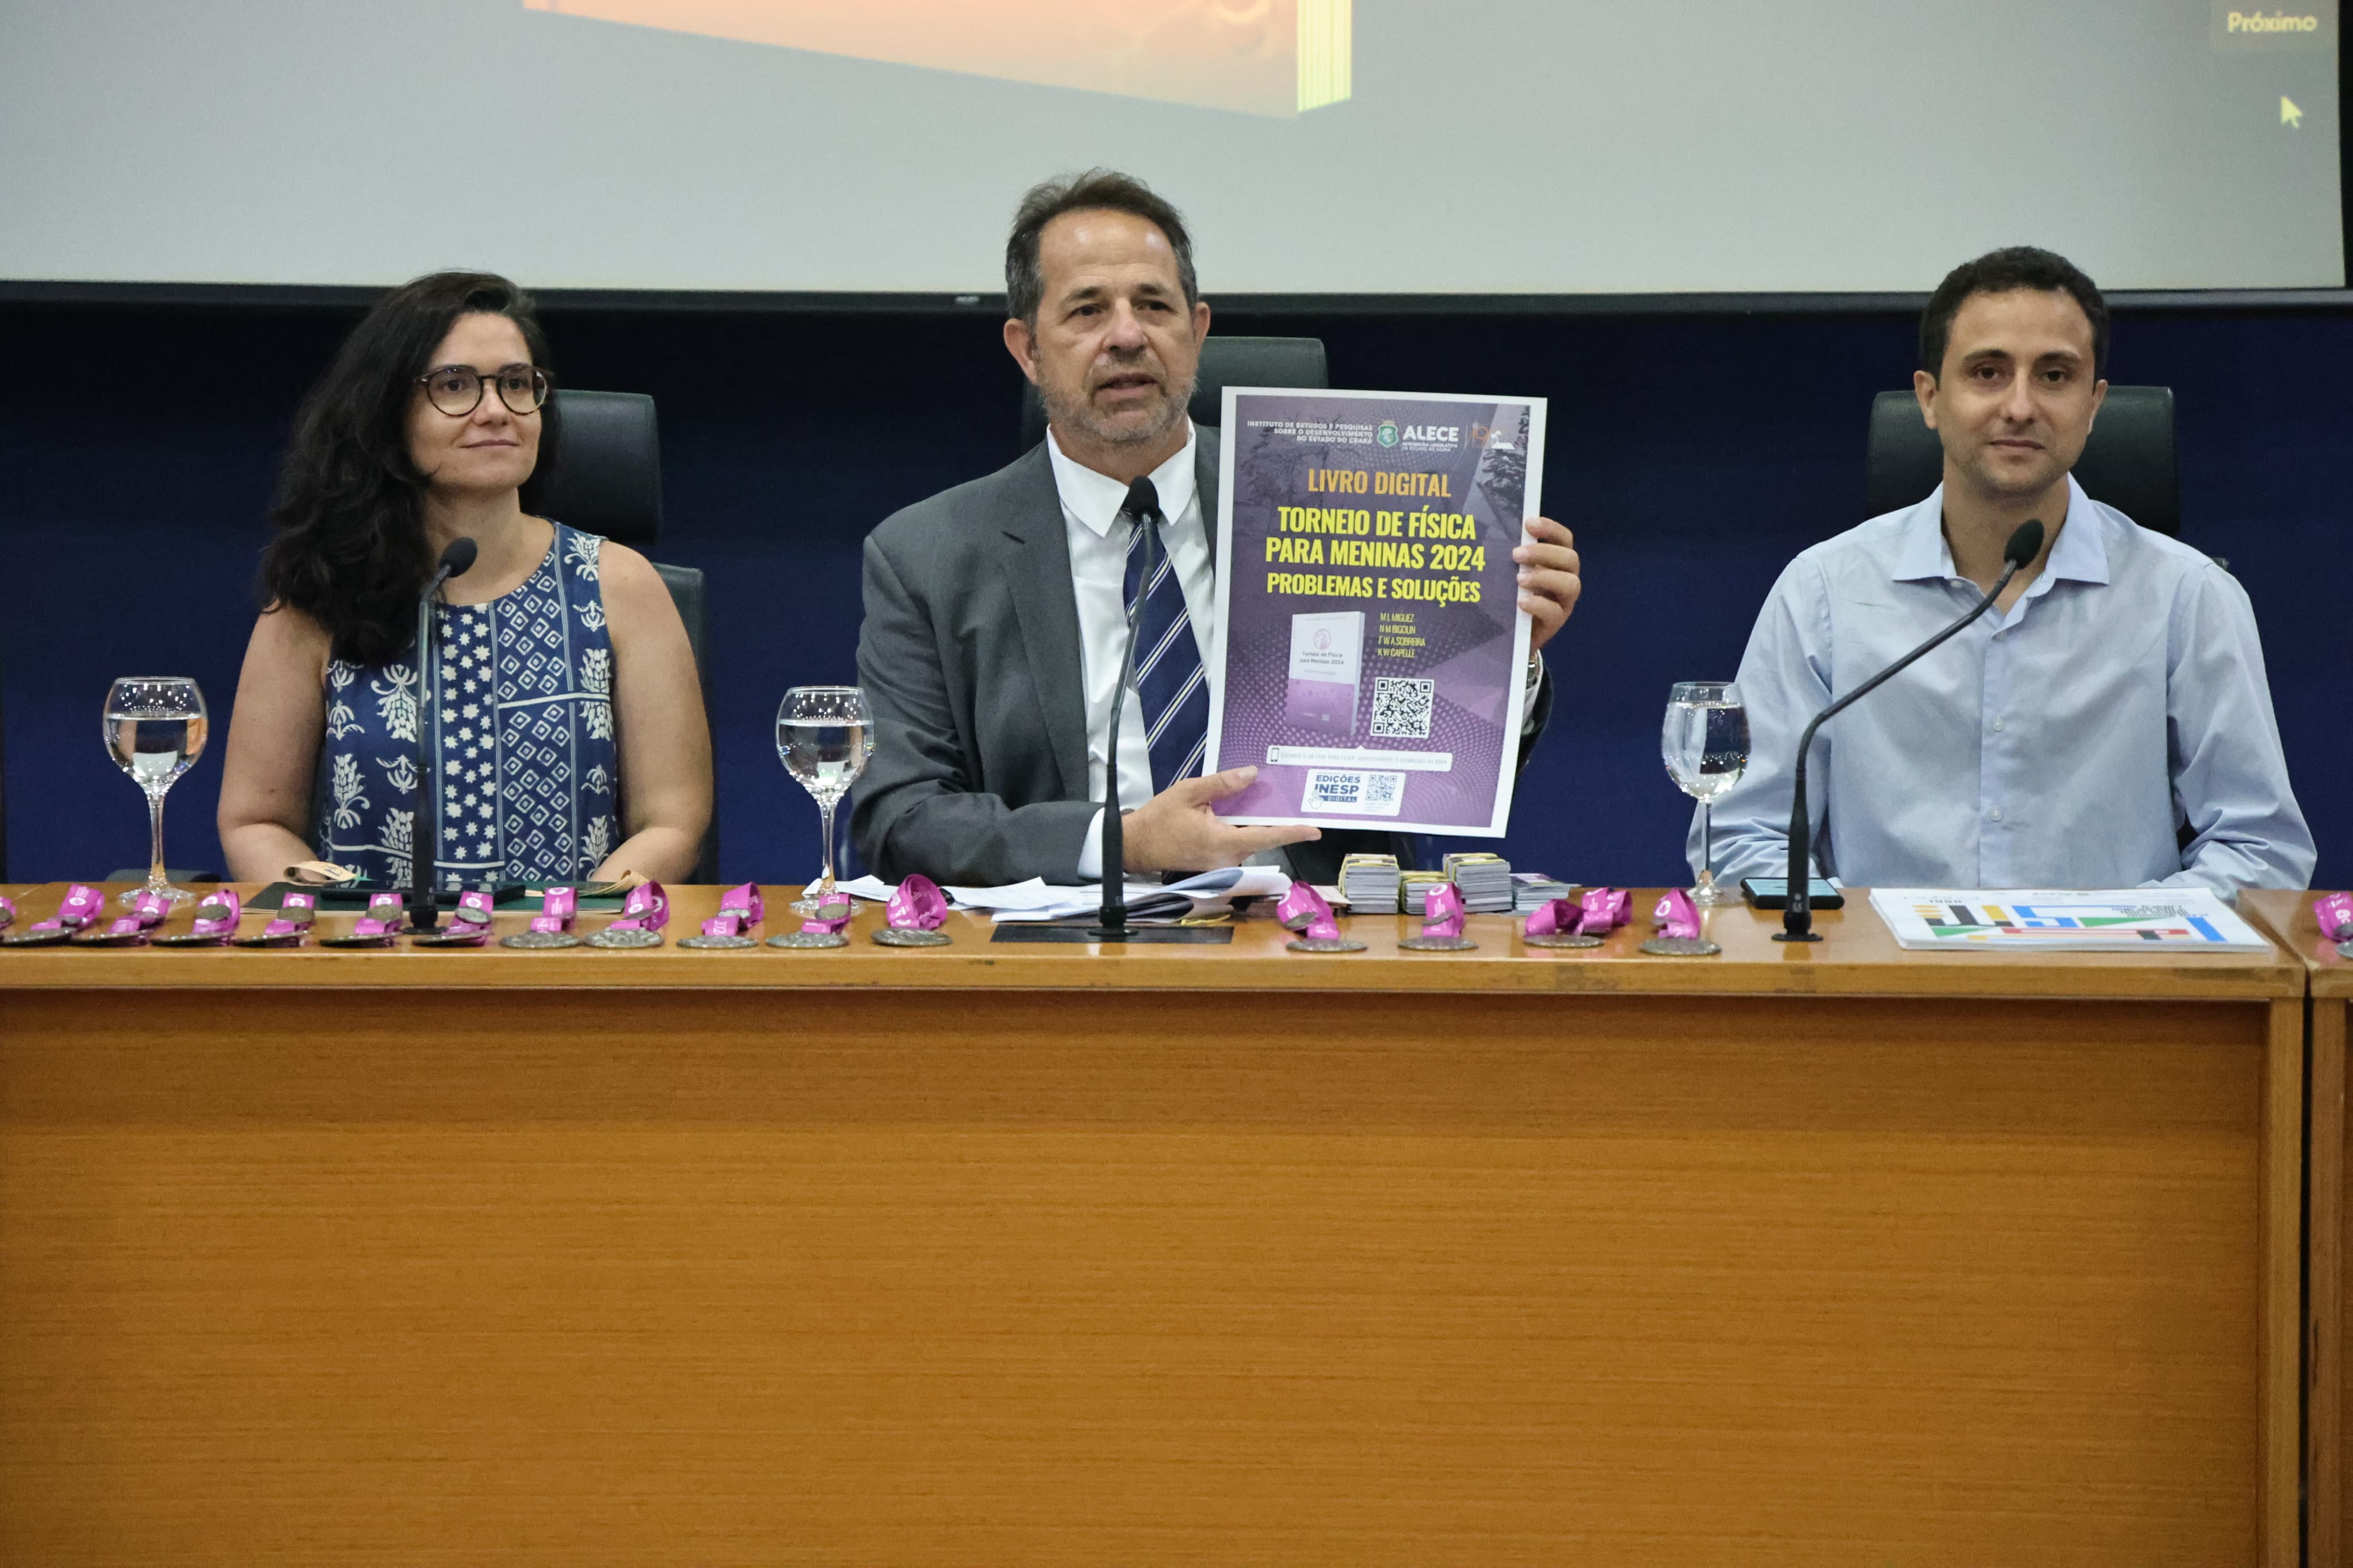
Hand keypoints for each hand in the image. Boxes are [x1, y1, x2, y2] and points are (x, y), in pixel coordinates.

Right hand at [1120, 765, 1321, 874]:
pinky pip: (1235, 842)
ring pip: (1248, 839)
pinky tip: (1243, 810)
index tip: (1315, 831)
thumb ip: (1222, 784)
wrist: (1134, 845)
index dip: (1293, 833)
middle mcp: (1228, 857)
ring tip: (1271, 799)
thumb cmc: (1159, 819)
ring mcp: (1221, 862)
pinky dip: (1242, 827)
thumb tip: (1252, 775)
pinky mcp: (1213, 861)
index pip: (1267, 837)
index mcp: (1224, 842)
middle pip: (1261, 837)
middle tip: (1295, 800)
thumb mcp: (1189, 793)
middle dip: (1277, 819)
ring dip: (1258, 822)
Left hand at [1513, 517, 1580, 651]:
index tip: (1529, 524)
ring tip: (1519, 580)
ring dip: (1544, 577)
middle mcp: (1565, 578)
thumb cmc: (1513, 595)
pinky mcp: (1556, 622)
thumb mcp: (1512, 573)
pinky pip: (1555, 611)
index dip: (1550, 528)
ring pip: (1570, 584)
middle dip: (1543, 553)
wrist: (1513, 632)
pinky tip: (1520, 602)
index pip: (1563, 538)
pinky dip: (1538, 604)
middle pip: (1569, 558)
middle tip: (1516, 554)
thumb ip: (1513, 557)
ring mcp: (1564, 601)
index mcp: (1556, 561)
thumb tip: (1496, 533)